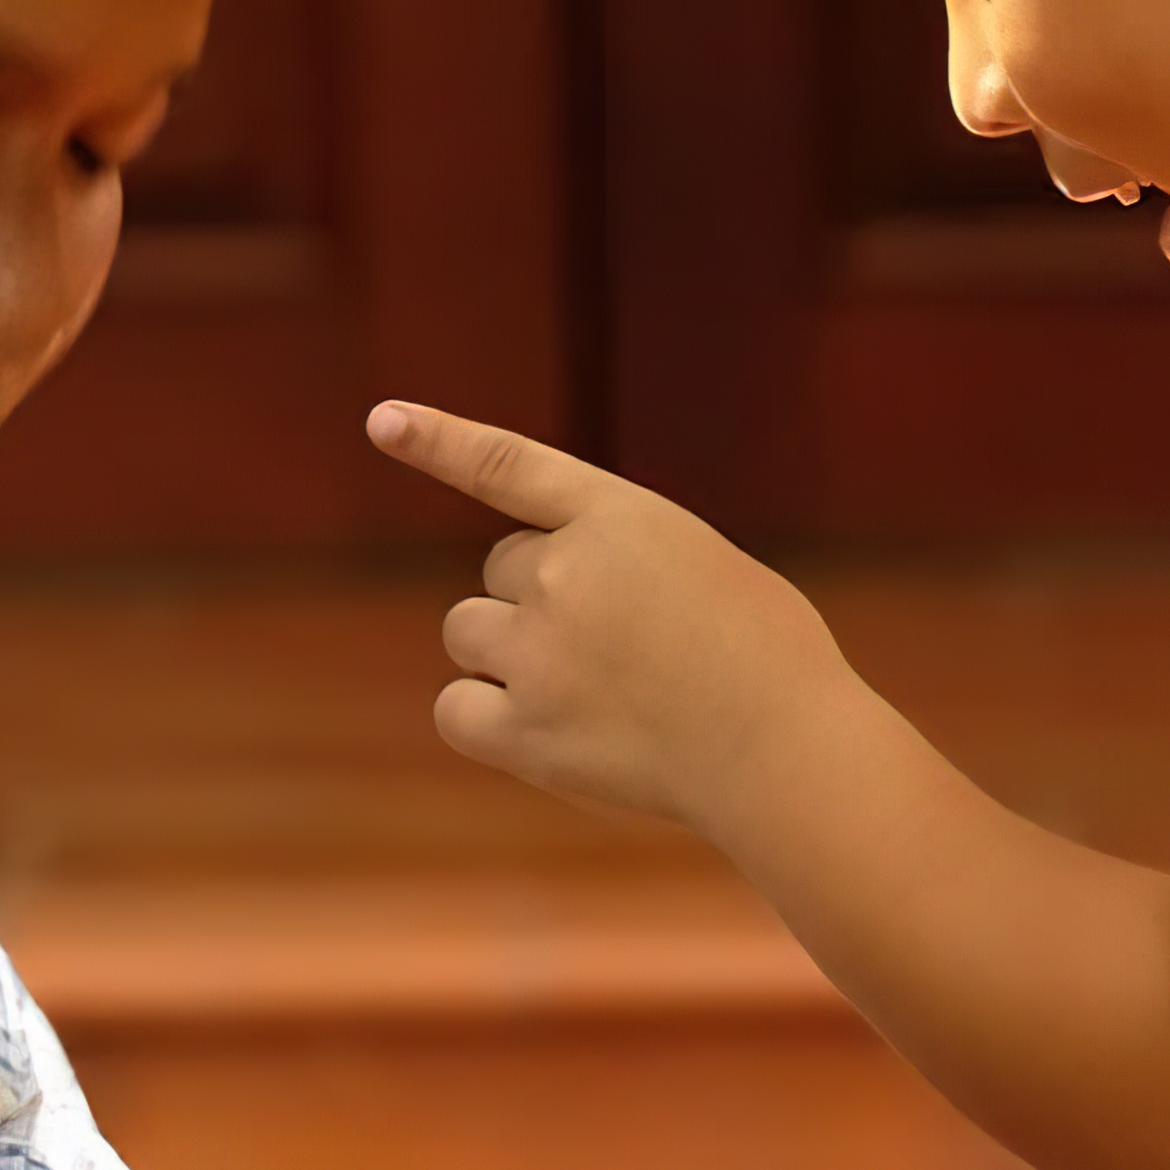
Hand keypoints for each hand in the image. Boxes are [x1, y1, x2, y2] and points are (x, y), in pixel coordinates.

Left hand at [363, 400, 868, 833]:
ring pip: (469, 631)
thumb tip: (551, 603)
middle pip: (499, 571)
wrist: (786, 750)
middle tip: (616, 645)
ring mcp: (539, 653)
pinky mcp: (526, 733)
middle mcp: (564, 573)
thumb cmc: (769, 660)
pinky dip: (484, 716)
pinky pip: (457, 708)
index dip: (437, 439)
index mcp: (618, 516)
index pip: (506, 464)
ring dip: (509, 654)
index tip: (383, 420)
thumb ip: (622, 564)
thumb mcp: (703, 567)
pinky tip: (543, 733)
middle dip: (537, 600)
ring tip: (591, 691)